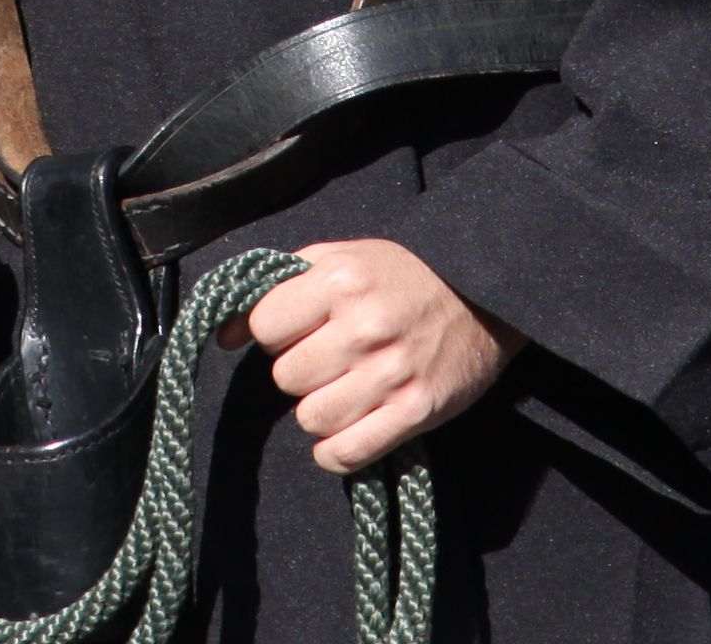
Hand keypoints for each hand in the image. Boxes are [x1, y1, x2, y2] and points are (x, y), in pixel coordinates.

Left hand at [247, 240, 519, 474]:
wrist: (484, 297)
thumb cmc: (402, 277)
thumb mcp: (342, 257)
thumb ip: (281, 286)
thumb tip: (226, 335)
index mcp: (341, 280)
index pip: (265, 325)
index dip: (274, 332)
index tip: (296, 331)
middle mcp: (364, 327)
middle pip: (285, 377)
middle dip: (300, 371)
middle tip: (328, 360)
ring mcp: (390, 374)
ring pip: (311, 418)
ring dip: (319, 410)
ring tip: (343, 390)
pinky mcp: (414, 413)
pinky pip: (346, 453)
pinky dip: (336, 451)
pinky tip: (347, 430)